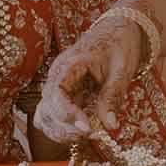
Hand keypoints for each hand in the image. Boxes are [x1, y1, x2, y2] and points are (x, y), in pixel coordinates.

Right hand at [34, 14, 141, 142]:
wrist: (118, 31)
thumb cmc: (120, 45)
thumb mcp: (121, 70)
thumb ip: (112, 97)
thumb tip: (110, 126)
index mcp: (68, 65)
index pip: (56, 96)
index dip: (68, 116)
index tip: (88, 129)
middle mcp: (56, 77)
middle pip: (46, 110)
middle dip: (66, 128)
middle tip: (92, 134)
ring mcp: (57, 87)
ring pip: (44, 117)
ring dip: (61, 132)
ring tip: (88, 134)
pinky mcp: (62, 96)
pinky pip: (51, 117)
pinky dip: (62, 129)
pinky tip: (81, 131)